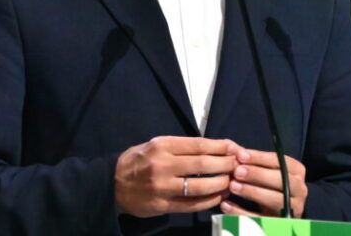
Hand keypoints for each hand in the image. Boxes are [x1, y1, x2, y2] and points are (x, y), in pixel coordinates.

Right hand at [115, 136, 238, 216]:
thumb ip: (182, 147)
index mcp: (162, 146)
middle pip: (202, 165)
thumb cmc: (139, 160)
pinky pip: (191, 205)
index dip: (220, 147)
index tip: (234, 147)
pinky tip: (219, 197)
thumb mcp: (156, 144)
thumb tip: (214, 147)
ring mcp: (162, 187)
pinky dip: (208, 201)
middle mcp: (162, 165)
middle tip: (239, 164)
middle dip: (225, 164)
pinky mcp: (162, 205)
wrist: (112, 183)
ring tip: (232, 181)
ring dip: (220, 184)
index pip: (198, 145)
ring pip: (199, 187)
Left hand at [221, 149, 307, 217]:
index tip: (241, 155)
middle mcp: (299, 189)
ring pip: (275, 200)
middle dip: (258, 174)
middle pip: (281, 180)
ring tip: (232, 186)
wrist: (280, 209)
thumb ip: (251, 160)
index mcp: (296, 171)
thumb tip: (232, 149)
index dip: (260, 158)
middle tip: (237, 171)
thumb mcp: (265, 169)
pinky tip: (227, 204)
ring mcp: (293, 208)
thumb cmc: (270, 183)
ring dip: (252, 192)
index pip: (280, 161)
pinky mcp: (280, 224)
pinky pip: (261, 219)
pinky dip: (242, 212)